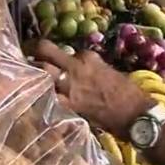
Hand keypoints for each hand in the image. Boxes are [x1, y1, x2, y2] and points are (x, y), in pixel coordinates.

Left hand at [32, 40, 152, 134]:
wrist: (136, 113)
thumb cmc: (130, 94)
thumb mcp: (113, 73)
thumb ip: (97, 70)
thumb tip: (88, 74)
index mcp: (90, 58)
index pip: (69, 51)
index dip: (63, 58)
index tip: (60, 62)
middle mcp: (77, 67)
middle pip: (46, 51)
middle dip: (36, 52)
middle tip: (30, 56)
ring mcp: (71, 86)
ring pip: (43, 72)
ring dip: (35, 74)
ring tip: (28, 76)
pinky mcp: (70, 105)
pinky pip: (50, 98)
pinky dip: (44, 98)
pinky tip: (38, 100)